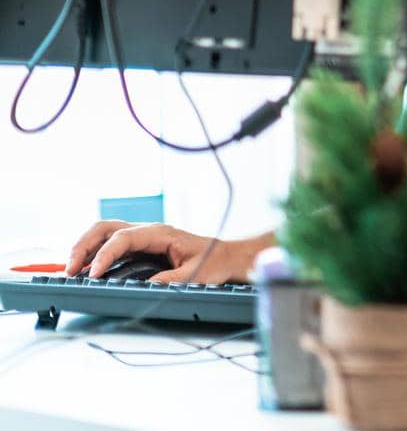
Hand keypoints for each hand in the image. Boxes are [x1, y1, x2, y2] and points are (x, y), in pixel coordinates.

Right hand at [65, 220, 251, 283]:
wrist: (228, 257)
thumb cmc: (215, 262)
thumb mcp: (195, 275)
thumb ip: (169, 280)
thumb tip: (143, 286)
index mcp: (160, 233)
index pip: (123, 238)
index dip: (104, 255)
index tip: (92, 274)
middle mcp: (149, 231)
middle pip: (106, 227)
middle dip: (83, 245)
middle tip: (69, 270)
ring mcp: (144, 237)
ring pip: (105, 233)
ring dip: (85, 248)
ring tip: (70, 270)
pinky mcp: (142, 246)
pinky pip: (111, 244)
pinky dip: (94, 253)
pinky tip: (85, 269)